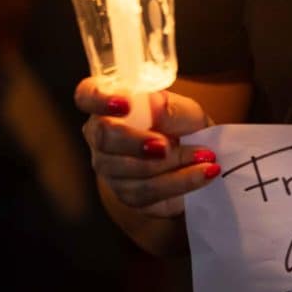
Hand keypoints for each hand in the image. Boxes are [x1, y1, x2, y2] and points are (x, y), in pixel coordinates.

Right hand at [74, 76, 219, 217]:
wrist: (203, 159)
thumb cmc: (185, 126)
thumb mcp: (187, 111)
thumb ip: (171, 110)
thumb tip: (155, 110)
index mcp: (110, 105)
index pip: (87, 96)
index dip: (99, 99)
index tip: (124, 104)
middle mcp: (101, 137)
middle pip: (104, 138)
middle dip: (137, 142)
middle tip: (167, 144)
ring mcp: (111, 169)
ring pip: (129, 170)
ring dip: (172, 164)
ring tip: (205, 157)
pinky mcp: (129, 195)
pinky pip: (148, 192)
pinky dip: (181, 182)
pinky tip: (203, 173)